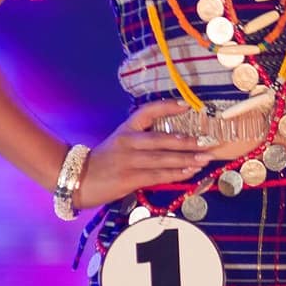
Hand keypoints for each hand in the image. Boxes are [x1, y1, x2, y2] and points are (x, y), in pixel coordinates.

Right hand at [74, 100, 219, 208]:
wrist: (78, 179)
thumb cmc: (104, 162)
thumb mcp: (120, 143)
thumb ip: (143, 141)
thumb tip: (175, 142)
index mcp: (126, 129)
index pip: (148, 112)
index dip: (167, 107)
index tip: (187, 106)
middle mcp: (127, 141)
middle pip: (162, 139)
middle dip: (187, 141)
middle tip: (207, 142)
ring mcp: (128, 160)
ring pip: (163, 159)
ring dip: (187, 159)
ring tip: (204, 158)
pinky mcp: (128, 178)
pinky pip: (157, 175)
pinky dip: (176, 174)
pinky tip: (189, 172)